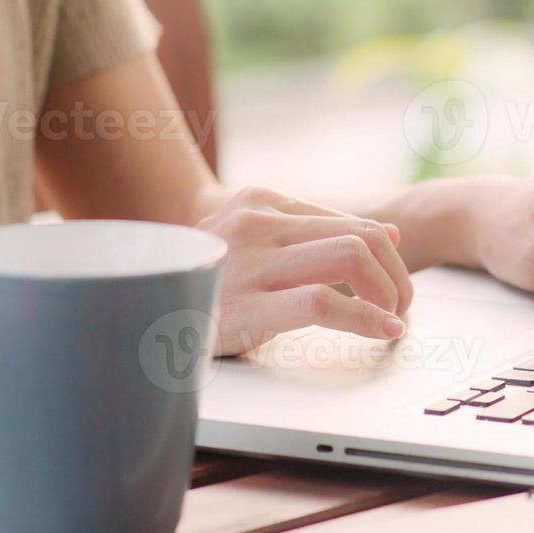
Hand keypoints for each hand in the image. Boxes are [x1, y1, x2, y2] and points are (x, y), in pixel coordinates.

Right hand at [199, 187, 413, 354]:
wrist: (132, 301)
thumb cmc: (199, 277)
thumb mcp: (250, 241)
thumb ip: (310, 233)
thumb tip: (390, 236)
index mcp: (261, 202)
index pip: (350, 221)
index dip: (386, 256)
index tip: (395, 284)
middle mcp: (259, 222)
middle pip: (361, 236)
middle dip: (396, 275)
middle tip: (401, 306)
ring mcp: (252, 261)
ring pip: (352, 257)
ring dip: (389, 292)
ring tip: (393, 320)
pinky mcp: (247, 304)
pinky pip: (325, 302)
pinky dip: (366, 317)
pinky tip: (381, 331)